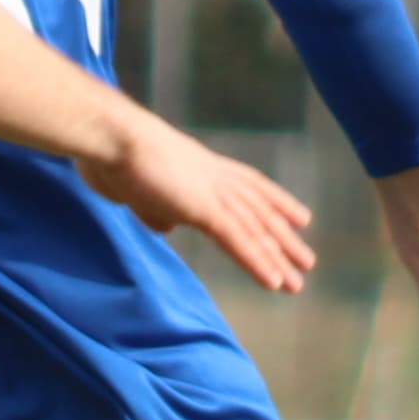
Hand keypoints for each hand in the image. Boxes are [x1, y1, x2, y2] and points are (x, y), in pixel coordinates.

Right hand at [96, 114, 317, 293]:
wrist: (111, 136)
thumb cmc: (113, 155)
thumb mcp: (137, 188)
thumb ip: (156, 208)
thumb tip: (168, 226)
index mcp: (203, 167)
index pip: (249, 186)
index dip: (276, 201)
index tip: (300, 217)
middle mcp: (215, 176)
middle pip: (258, 210)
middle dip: (283, 236)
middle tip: (306, 260)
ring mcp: (212, 191)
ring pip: (253, 228)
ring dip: (277, 257)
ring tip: (298, 281)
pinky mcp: (203, 208)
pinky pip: (237, 239)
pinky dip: (257, 261)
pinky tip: (273, 282)